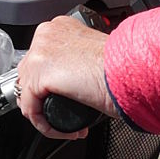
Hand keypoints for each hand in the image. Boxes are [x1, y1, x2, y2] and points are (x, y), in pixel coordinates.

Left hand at [17, 15, 117, 138]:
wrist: (132, 70)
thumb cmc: (123, 65)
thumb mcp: (92, 55)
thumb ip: (75, 60)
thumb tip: (69, 79)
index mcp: (58, 27)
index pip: (39, 60)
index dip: (49, 86)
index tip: (66, 99)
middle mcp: (45, 36)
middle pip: (29, 76)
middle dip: (45, 101)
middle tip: (66, 116)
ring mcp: (39, 53)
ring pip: (27, 94)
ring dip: (46, 116)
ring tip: (67, 126)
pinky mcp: (38, 74)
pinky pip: (31, 110)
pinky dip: (46, 126)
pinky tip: (67, 131)